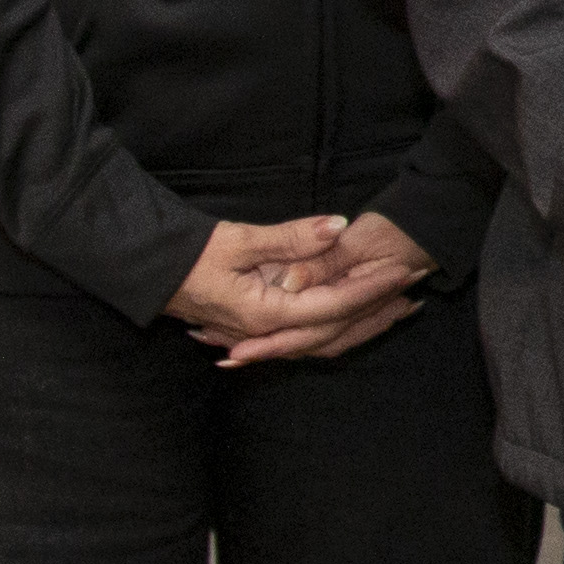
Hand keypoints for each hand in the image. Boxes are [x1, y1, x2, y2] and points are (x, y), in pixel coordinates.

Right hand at [191, 209, 431, 371]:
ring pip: (325, 337)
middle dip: (376, 310)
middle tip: (414, 290)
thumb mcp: (240, 240)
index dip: (369, 288)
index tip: (401, 271)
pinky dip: (338, 324)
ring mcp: (262, 335)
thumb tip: (338, 227)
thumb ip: (292, 238)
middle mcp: (267, 332)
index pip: (333, 305)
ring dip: (362, 321)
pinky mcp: (259, 328)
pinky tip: (358, 316)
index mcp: (265, 314)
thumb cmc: (188, 255)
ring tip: (398, 305)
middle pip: (336, 329)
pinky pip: (309, 334)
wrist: (149, 272)